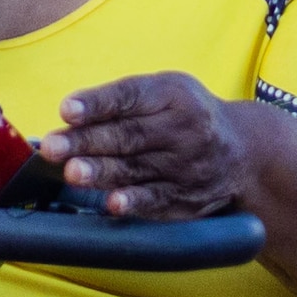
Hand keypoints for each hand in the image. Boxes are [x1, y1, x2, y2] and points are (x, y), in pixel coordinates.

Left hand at [37, 73, 254, 222]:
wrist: (244, 154)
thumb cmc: (187, 116)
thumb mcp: (165, 93)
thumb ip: (121, 101)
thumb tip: (68, 118)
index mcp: (173, 95)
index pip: (130, 96)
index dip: (97, 104)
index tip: (66, 110)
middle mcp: (183, 130)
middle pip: (129, 135)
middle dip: (87, 142)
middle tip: (52, 147)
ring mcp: (187, 167)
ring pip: (137, 170)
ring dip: (101, 173)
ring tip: (72, 173)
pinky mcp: (187, 199)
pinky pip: (157, 201)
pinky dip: (135, 203)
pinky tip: (113, 204)